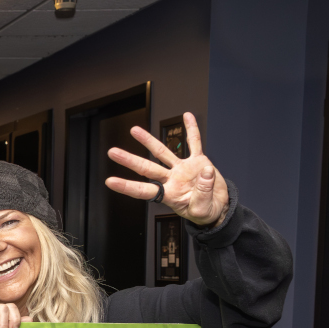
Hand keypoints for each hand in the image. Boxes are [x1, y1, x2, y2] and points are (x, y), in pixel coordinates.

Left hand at [105, 111, 228, 226]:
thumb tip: (205, 172)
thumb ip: (203, 193)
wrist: (219, 205)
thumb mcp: (202, 209)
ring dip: (148, 141)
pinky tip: (186, 117)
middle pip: (146, 168)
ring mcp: (183, 168)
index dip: (127, 186)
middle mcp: (171, 179)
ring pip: (162, 152)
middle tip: (112, 152)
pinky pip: (194, 143)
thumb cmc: (206, 211)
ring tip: (134, 130)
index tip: (110, 181)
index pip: (143, 190)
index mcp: (168, 194)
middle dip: (129, 160)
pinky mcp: (198, 161)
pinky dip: (191, 129)